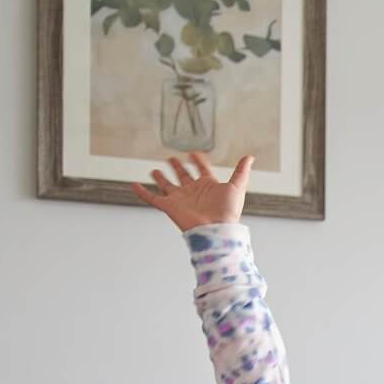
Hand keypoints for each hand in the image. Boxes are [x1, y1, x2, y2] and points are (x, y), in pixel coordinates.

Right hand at [130, 150, 251, 230]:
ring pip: (167, 185)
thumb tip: (249, 157)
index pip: (202, 169)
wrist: (216, 230)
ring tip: (155, 170)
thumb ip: (241, 171)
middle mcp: (193, 191)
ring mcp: (180, 199)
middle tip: (172, 158)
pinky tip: (134, 185)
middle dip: (177, 167)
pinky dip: (142, 192)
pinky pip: (152, 198)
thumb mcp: (236, 187)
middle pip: (183, 176)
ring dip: (161, 178)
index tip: (194, 153)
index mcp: (208, 186)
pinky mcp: (169, 206)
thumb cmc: (228, 212)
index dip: (198, 160)